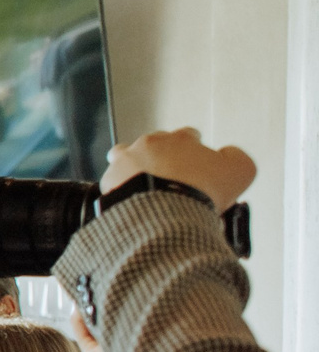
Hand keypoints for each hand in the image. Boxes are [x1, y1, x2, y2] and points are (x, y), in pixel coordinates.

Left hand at [102, 127, 257, 211]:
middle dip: (165, 160)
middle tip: (174, 182)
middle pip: (157, 146)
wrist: (166, 215)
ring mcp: (126, 160)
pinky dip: (122, 189)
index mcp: (182, 138)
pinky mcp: (109, 180)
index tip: (198, 169)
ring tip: (147, 187)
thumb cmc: (201, 193)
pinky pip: (113, 181)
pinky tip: (133, 201)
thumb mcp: (242, 171)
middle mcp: (151, 143)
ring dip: (136, 167)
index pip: (190, 136)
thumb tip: (229, 152)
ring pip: (127, 156)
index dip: (196, 153)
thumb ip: (237, 156)